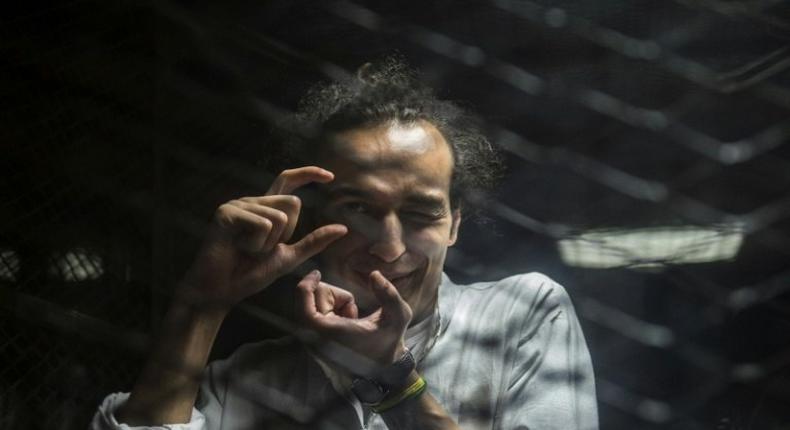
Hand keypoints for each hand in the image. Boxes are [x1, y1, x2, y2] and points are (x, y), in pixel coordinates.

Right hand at [180, 166, 347, 309]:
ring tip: (245, 251)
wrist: (220, 292)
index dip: (309, 174)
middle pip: (293, 203)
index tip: (330, 176)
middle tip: (260, 250)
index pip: (288, 181)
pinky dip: (256, 244)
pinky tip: (237, 249)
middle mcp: (252, 201)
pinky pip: (262, 224)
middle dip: (286, 234)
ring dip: (268, 244)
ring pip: (279, 217)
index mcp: (265, 209)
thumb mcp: (289, 257)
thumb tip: (343, 228)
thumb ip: (313, 242)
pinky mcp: (226, 212)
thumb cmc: (249, 275)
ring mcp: (238, 204)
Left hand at [296, 269, 412, 368]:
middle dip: (332, 296)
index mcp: (327, 331)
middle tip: (352, 308)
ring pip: (313, 307)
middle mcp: (314, 339)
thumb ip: (388, 294)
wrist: (383, 373)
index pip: (302, 301)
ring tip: (351, 319)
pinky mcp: (313, 345)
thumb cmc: (389, 344)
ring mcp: (312, 343)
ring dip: (332, 305)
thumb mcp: (398, 317)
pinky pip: (314, 318)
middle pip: (310, 300)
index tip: (317, 273)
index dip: (307, 283)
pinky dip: (329, 313)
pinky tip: (345, 323)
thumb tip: (374, 274)